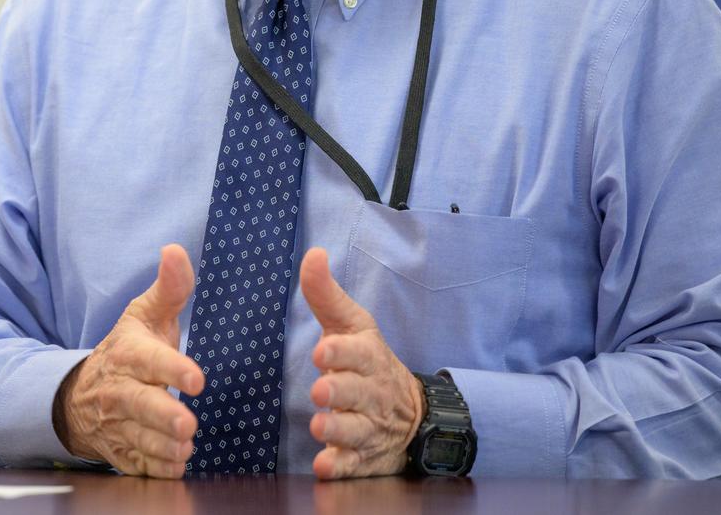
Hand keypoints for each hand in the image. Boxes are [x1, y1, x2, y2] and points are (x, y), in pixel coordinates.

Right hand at [53, 244, 204, 476]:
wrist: (81, 394)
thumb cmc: (128, 349)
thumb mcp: (144, 314)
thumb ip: (169, 287)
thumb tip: (175, 250)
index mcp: (129, 353)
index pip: (149, 360)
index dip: (172, 369)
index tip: (197, 379)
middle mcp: (119, 390)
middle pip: (139, 406)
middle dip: (164, 417)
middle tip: (188, 425)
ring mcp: (117, 424)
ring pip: (139, 440)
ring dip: (162, 446)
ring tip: (184, 446)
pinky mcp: (119, 452)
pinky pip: (136, 466)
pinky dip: (154, 469)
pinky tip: (174, 465)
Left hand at [300, 247, 423, 479]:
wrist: (408, 412)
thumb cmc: (366, 360)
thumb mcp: (350, 325)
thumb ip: (325, 294)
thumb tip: (313, 253)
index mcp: (367, 356)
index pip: (357, 352)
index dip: (340, 352)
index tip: (322, 351)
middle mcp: (371, 392)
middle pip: (357, 392)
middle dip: (340, 391)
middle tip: (321, 390)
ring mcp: (369, 426)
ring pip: (356, 430)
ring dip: (338, 429)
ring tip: (320, 427)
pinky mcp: (364, 455)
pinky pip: (354, 464)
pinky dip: (341, 466)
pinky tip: (325, 465)